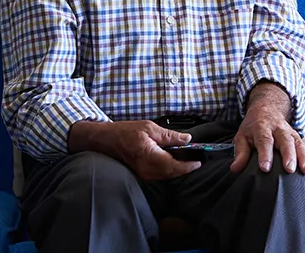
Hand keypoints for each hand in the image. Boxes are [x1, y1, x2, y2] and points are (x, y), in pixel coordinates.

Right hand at [68, 120, 201, 180]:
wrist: (106, 140)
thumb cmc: (125, 131)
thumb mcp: (149, 127)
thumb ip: (169, 135)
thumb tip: (186, 139)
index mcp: (149, 155)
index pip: (173, 166)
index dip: (188, 166)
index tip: (198, 162)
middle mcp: (146, 168)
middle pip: (171, 174)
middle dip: (185, 168)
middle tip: (196, 160)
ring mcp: (143, 173)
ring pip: (166, 176)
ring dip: (177, 170)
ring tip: (187, 160)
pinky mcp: (141, 174)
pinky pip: (159, 175)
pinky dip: (168, 170)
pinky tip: (173, 161)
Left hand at [231, 83, 304, 175]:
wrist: (267, 109)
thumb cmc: (253, 127)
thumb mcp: (242, 136)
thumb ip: (240, 152)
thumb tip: (235, 169)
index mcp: (263, 127)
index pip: (264, 140)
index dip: (265, 154)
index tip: (265, 168)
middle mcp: (279, 129)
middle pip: (285, 141)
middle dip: (289, 155)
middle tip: (289, 169)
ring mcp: (291, 133)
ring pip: (299, 143)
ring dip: (304, 157)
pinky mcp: (298, 138)